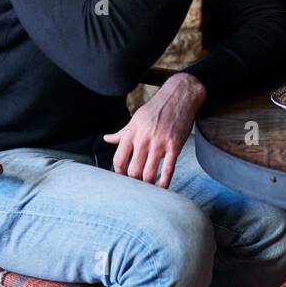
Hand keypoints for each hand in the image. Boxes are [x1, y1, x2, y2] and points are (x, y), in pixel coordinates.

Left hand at [102, 72, 204, 188]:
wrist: (179, 96)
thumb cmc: (156, 109)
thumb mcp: (135, 119)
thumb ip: (122, 132)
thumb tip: (106, 139)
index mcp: (131, 133)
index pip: (119, 160)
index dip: (119, 174)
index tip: (123, 180)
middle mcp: (143, 139)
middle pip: (133, 171)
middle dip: (134, 183)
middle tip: (136, 188)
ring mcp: (159, 143)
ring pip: (149, 174)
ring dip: (148, 186)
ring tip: (148, 190)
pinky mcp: (174, 146)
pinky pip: (168, 170)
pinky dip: (165, 182)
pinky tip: (163, 188)